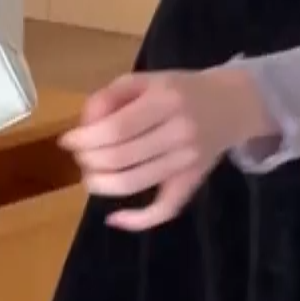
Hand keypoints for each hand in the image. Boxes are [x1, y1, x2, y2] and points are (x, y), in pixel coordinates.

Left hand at [61, 67, 274, 231]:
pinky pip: (165, 209)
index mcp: (165, 100)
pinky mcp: (193, 182)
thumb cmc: (180, 90)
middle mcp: (179, 131)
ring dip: (102, 185)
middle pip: (120, 157)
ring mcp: (188, 161)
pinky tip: (114, 218)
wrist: (232, 105)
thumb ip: (109, 97)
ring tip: (91, 178)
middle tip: (81, 157)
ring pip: (134, 183)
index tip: (68, 142)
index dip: (85, 139)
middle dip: (89, 161)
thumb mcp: (144, 80)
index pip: (116, 129)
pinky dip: (137, 220)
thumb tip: (83, 128)